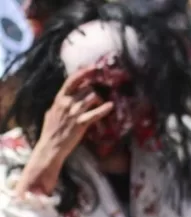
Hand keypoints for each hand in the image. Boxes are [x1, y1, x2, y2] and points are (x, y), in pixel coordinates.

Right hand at [19, 66, 113, 193]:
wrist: (51, 146)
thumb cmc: (51, 130)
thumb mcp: (52, 111)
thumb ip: (61, 103)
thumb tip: (68, 95)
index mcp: (59, 98)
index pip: (72, 80)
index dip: (83, 72)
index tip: (93, 67)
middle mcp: (67, 103)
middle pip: (86, 89)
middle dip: (94, 91)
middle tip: (98, 97)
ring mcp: (74, 112)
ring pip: (92, 97)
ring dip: (99, 100)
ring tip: (102, 105)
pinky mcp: (81, 123)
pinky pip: (95, 113)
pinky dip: (104, 109)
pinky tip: (110, 106)